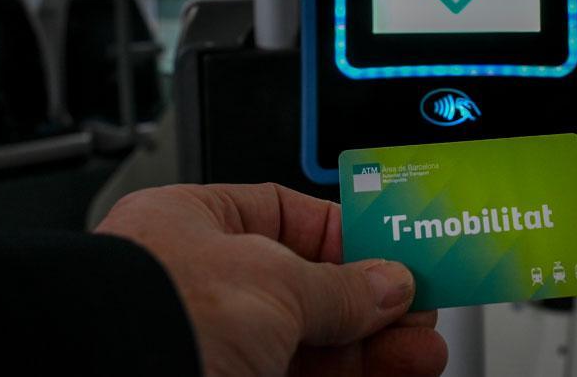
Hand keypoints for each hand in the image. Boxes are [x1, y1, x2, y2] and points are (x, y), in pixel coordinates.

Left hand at [95, 183, 447, 376]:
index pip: (285, 216)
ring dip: (371, 346)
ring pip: (307, 341)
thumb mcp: (269, 283)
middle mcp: (198, 283)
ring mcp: (211, 341)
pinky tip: (391, 373)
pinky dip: (349, 376)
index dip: (347, 234)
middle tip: (421, 307)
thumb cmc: (153, 317)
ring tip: (422, 350)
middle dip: (370, 300)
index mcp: (191, 225)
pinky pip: (300, 375)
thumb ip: (339, 284)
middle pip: (305, 286)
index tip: (397, 251)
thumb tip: (387, 283)